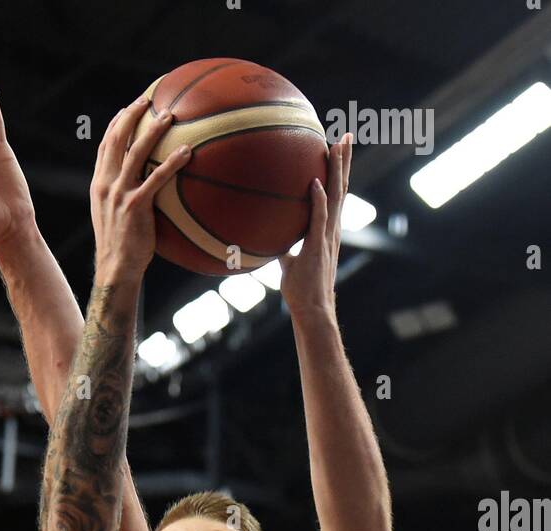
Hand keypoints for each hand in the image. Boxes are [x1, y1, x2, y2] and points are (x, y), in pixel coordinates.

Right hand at [91, 95, 190, 283]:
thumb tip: (145, 188)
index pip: (105, 146)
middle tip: (150, 99)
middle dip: (132, 115)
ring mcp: (119, 194)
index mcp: (99, 184)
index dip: (116, 124)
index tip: (128, 109)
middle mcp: (106, 184)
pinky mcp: (135, 205)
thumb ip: (124, 198)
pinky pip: (156, 178)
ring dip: (153, 130)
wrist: (115, 269)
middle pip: (117, 139)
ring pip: (135, 151)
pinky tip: (187, 152)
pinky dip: (172, 162)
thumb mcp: (115, 218)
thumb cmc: (121, 248)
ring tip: (170, 116)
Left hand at [279, 134, 352, 320]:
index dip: (337, 172)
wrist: (312, 309)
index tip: (337, 149)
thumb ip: (284, 248)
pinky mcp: (318, 247)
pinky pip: (318, 220)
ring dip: (337, 171)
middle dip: (344, 161)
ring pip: (336, 197)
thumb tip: (270, 240)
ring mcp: (327, 237)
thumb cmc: (302, 289)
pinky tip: (316, 182)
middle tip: (347, 135)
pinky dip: (318, 201)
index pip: (334, 194)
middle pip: (341, 188)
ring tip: (338, 145)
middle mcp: (332, 229)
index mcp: (327, 230)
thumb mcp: (290, 263)